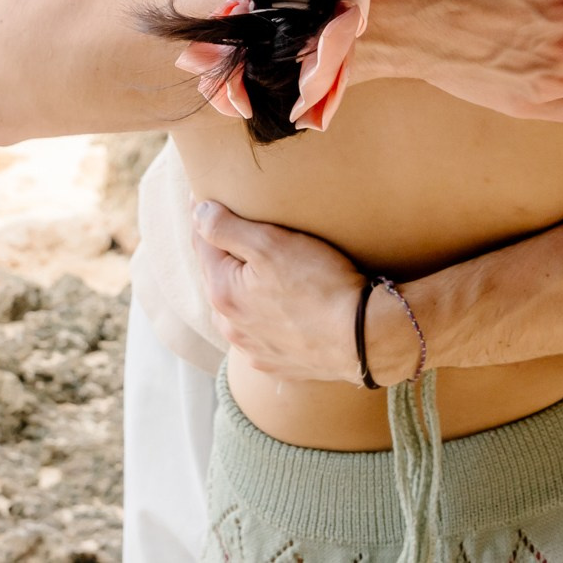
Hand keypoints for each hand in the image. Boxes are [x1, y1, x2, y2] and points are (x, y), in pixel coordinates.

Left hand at [193, 200, 410, 383]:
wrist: (364, 339)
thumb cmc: (320, 286)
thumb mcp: (272, 244)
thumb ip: (227, 227)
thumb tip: (198, 212)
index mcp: (222, 293)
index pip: (203, 243)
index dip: (208, 216)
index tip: (214, 198)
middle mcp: (231, 326)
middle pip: (221, 277)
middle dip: (230, 255)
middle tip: (251, 233)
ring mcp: (254, 349)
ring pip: (241, 308)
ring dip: (248, 290)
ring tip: (273, 272)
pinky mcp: (279, 364)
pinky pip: (265, 333)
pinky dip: (270, 317)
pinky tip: (289, 307)